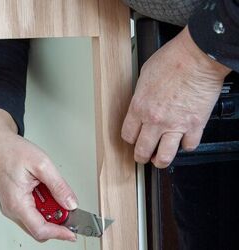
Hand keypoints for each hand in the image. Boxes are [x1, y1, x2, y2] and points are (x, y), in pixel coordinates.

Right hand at [0, 108, 77, 241]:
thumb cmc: (12, 151)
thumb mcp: (42, 165)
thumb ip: (59, 186)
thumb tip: (70, 203)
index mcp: (16, 202)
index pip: (40, 229)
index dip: (59, 233)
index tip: (72, 233)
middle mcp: (11, 208)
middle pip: (38, 227)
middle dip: (56, 219)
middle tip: (66, 203)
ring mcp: (11, 205)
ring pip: (35, 219)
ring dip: (50, 210)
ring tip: (53, 190)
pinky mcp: (14, 200)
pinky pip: (31, 210)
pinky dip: (43, 204)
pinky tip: (46, 189)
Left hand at [122, 26, 230, 167]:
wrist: (197, 56)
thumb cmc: (172, 60)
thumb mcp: (144, 76)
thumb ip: (140, 97)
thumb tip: (141, 106)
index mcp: (140, 107)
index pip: (127, 135)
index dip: (129, 140)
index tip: (132, 139)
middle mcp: (155, 120)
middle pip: (142, 150)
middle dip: (141, 156)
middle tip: (143, 156)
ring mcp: (175, 125)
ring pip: (164, 157)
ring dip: (160, 161)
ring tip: (160, 159)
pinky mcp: (195, 125)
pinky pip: (189, 146)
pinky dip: (186, 146)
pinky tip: (183, 141)